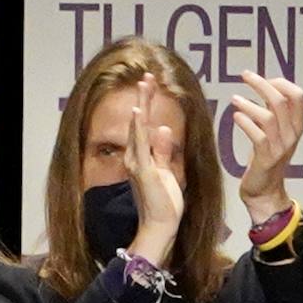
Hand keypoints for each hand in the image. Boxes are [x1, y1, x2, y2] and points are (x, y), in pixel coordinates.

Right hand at [124, 73, 184, 265]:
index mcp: (141, 158)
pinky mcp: (144, 170)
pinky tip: (137, 111)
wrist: (160, 226)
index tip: (150, 86)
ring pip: (138, 128)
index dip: (146, 105)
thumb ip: (163, 151)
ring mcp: (137, 163)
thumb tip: (162, 128)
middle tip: (147, 76)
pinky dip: (137, 127)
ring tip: (144, 84)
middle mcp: (134, 158)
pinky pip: (140, 145)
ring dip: (141, 105)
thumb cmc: (165, 203)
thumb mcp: (168, 172)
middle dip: (143, 99)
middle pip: (138, 122)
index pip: (143, 126)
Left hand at [233, 70, 302, 223]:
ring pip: (269, 117)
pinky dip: (246, 123)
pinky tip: (235, 117)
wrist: (264, 191)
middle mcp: (292, 134)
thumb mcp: (274, 133)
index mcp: (297, 126)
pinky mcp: (267, 158)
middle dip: (262, 85)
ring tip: (234, 99)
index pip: (298, 96)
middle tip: (245, 76)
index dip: (280, 83)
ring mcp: (281, 147)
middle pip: (282, 101)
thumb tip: (265, 87)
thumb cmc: (265, 158)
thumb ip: (273, 112)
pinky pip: (258, 136)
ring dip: (249, 104)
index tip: (261, 79)